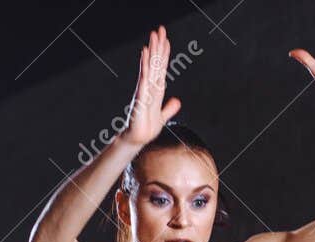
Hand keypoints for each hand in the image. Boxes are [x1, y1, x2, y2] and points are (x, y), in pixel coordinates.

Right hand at [121, 26, 181, 146]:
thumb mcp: (162, 116)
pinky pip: (144, 79)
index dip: (164, 55)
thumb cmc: (146, 127)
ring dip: (152, 52)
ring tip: (153, 36)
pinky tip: (146, 56)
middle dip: (158, 46)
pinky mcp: (141, 97)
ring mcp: (144, 90)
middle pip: (155, 63)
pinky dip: (146, 68)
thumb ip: (169, 108)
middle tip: (160, 29)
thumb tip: (177, 100)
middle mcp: (149, 86)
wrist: (137, 139)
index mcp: (155, 89)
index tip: (166, 40)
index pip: (161, 68)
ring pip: (149, 67)